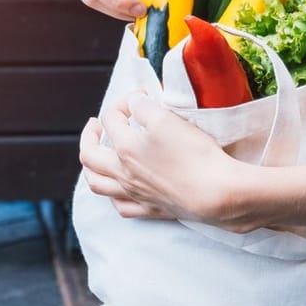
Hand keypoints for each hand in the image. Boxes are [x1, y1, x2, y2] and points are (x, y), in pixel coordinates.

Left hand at [79, 89, 256, 230]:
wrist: (216, 194)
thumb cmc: (193, 155)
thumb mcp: (167, 119)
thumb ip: (144, 107)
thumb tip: (135, 103)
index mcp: (125, 149)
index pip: (111, 119)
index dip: (123, 102)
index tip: (140, 96)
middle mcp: (124, 174)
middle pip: (90, 156)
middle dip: (88, 136)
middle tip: (97, 124)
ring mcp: (136, 194)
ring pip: (98, 185)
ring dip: (92, 168)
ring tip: (97, 157)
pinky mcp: (152, 209)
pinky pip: (122, 207)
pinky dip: (114, 195)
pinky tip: (119, 189)